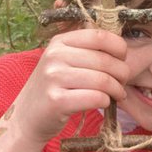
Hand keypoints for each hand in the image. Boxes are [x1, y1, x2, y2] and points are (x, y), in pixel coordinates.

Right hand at [15, 27, 129, 144]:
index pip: (99, 36)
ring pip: (103, 80)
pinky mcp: (57, 100)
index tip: (121, 61)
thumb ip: (87, 50)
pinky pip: (96, 97)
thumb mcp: (64, 61)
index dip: (119, 49)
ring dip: (117, 90)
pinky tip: (104, 103)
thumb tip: (121, 45)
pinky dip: (107, 102)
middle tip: (122, 84)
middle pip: (106, 61)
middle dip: (122, 74)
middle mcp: (54, 55)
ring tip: (117, 95)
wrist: (29, 116)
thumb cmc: (56, 87)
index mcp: (59, 41)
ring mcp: (53, 77)